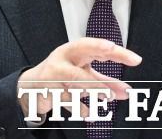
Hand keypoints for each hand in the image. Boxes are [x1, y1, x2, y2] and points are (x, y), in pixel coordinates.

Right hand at [17, 38, 141, 117]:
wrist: (30, 85)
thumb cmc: (62, 74)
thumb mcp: (84, 74)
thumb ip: (106, 81)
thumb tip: (127, 92)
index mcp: (74, 50)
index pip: (94, 46)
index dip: (113, 51)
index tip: (131, 58)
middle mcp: (62, 59)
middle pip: (81, 62)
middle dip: (98, 77)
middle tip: (116, 89)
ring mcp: (53, 75)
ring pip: (74, 82)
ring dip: (93, 90)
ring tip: (107, 97)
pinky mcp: (46, 91)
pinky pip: (66, 101)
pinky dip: (80, 109)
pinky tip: (89, 114)